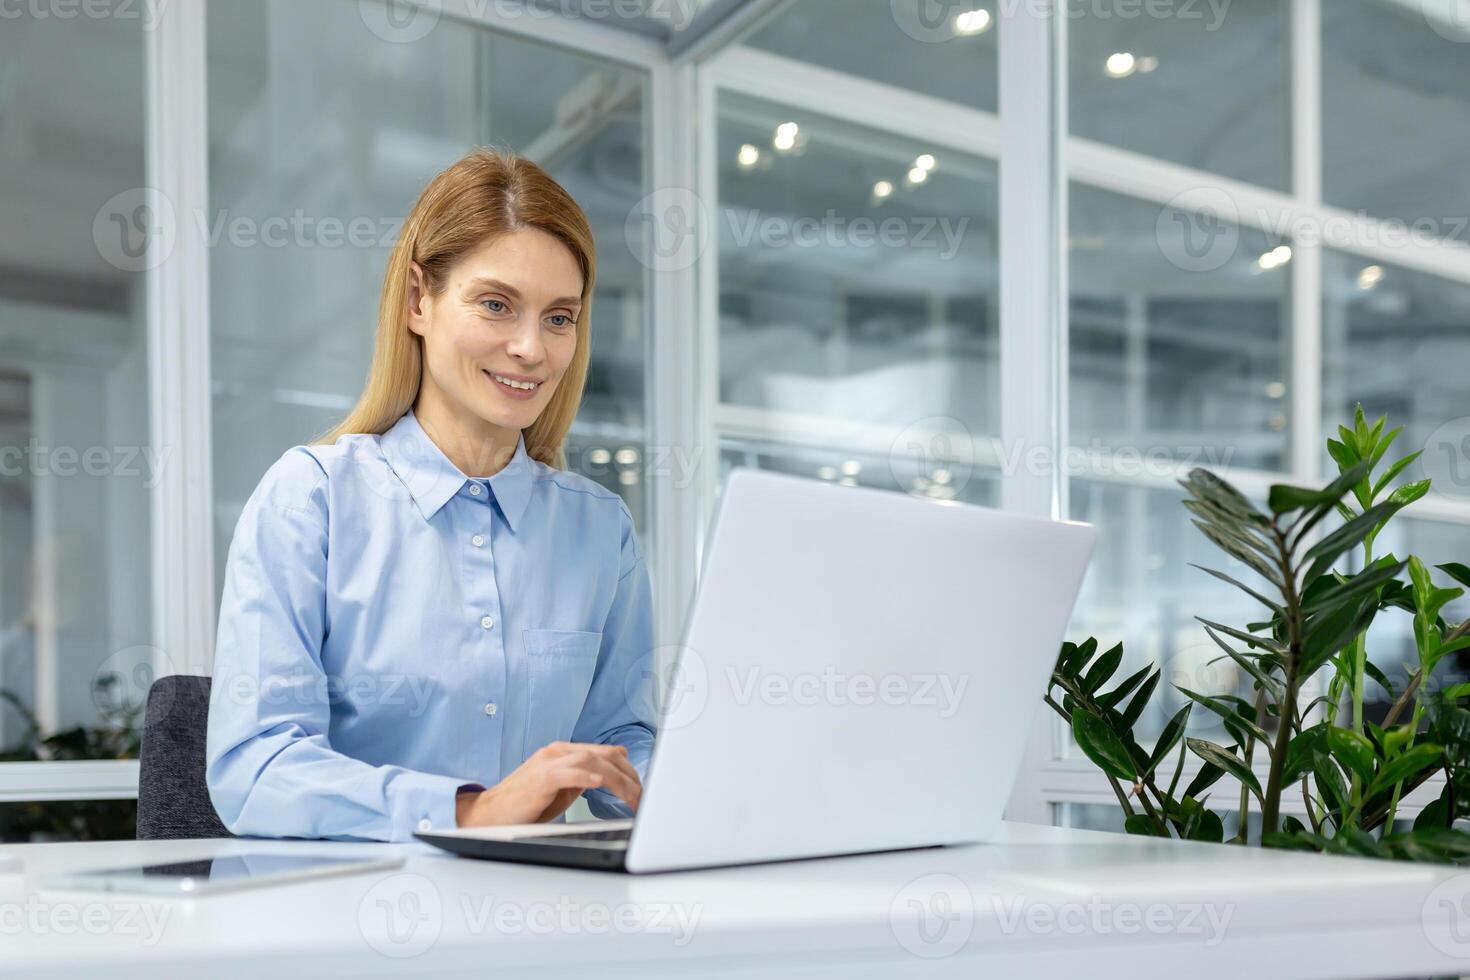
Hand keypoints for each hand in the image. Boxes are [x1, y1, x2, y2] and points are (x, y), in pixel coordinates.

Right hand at [455, 741, 641, 826]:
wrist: (488, 814)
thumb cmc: (523, 805)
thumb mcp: (560, 790)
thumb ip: (581, 780)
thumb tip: (607, 779)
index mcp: (564, 753)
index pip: (606, 753)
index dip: (628, 770)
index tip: (641, 789)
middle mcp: (558, 752)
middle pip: (605, 754)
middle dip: (629, 775)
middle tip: (642, 797)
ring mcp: (548, 762)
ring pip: (592, 761)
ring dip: (617, 780)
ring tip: (631, 797)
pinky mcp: (539, 778)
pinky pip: (567, 772)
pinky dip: (585, 776)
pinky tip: (599, 782)